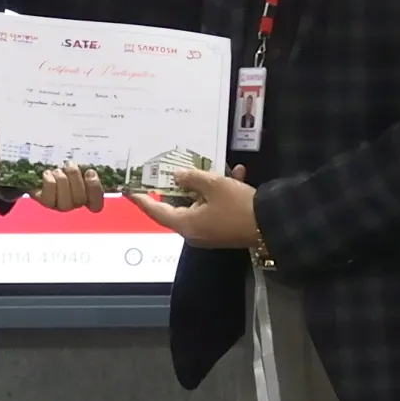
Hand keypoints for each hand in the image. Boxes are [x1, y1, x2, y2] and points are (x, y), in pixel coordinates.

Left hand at [33, 164, 103, 212]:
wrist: (37, 171)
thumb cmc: (61, 169)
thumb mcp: (75, 169)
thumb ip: (86, 173)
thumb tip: (90, 174)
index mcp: (85, 197)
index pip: (97, 205)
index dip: (95, 189)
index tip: (90, 172)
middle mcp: (73, 205)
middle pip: (80, 199)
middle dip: (74, 177)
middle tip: (69, 165)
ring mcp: (58, 206)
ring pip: (65, 199)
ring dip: (62, 179)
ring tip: (58, 170)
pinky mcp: (45, 202)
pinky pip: (49, 196)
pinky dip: (49, 180)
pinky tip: (48, 174)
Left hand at [127, 165, 257, 247]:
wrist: (270, 224)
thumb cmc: (237, 205)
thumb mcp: (214, 185)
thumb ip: (191, 178)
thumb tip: (177, 177)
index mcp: (186, 224)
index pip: (156, 211)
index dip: (142, 200)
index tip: (129, 191)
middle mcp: (192, 232)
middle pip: (176, 207)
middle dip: (177, 187)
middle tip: (169, 169)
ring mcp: (208, 233)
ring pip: (197, 205)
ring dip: (203, 187)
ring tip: (211, 168)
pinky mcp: (222, 230)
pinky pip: (214, 209)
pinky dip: (220, 193)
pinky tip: (237, 174)